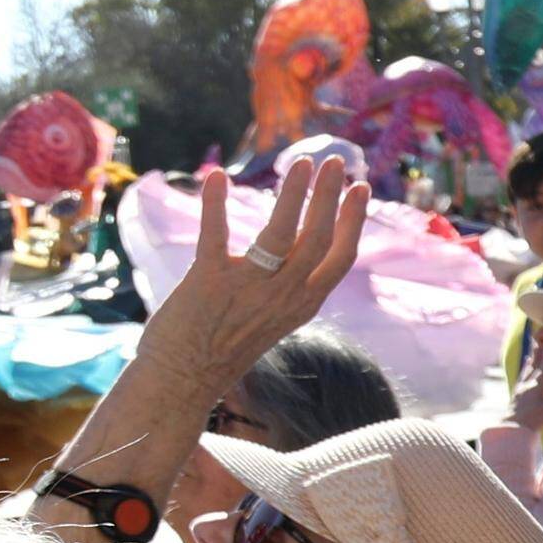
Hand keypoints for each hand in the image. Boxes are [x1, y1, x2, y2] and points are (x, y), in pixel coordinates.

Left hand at [145, 154, 367, 390]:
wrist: (181, 382)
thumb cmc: (224, 348)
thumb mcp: (273, 319)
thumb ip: (288, 287)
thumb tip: (295, 251)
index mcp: (302, 304)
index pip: (340, 258)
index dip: (353, 221)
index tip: (360, 188)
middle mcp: (283, 296)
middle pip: (318, 237)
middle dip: (329, 195)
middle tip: (334, 160)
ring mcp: (247, 289)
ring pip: (281, 233)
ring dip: (294, 193)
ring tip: (301, 160)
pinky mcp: (207, 282)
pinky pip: (215, 236)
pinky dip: (214, 204)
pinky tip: (216, 175)